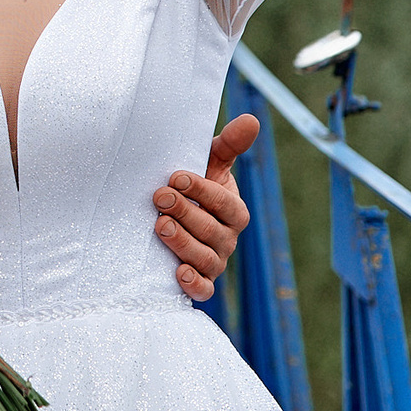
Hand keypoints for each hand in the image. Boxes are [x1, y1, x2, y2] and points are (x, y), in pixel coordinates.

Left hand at [154, 114, 255, 300]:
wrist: (169, 215)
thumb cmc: (190, 186)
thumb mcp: (208, 163)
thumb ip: (229, 144)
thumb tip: (251, 120)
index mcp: (233, 210)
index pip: (223, 202)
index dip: (201, 190)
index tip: (175, 176)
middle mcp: (227, 238)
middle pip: (212, 231)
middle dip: (185, 213)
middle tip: (159, 197)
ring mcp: (215, 262)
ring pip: (206, 259)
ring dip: (182, 243)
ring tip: (159, 226)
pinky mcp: (200, 282)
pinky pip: (203, 290)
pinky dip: (193, 284)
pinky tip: (177, 272)